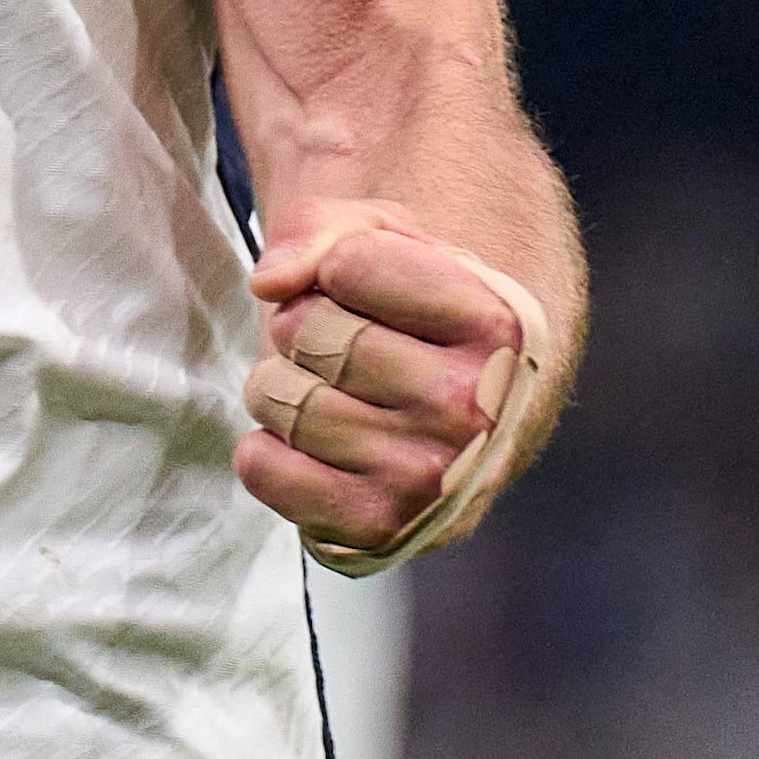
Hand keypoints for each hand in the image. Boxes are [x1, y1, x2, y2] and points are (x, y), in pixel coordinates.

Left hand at [235, 200, 543, 567]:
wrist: (461, 421)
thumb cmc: (418, 317)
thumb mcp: (390, 244)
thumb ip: (323, 231)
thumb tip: (271, 282)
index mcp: (497, 324)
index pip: (351, 264)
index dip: (338, 267)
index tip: (367, 288)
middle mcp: (471, 407)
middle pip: (309, 333)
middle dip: (302, 327)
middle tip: (342, 346)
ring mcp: (425, 477)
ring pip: (280, 398)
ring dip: (280, 387)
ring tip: (332, 394)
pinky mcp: (374, 528)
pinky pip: (261, 467)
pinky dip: (266, 451)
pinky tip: (315, 447)